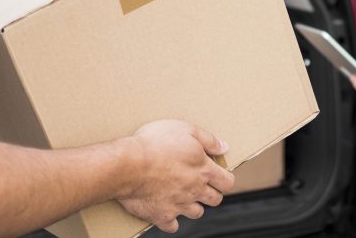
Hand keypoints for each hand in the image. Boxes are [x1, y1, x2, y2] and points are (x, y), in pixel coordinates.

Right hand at [117, 120, 234, 232]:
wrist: (128, 164)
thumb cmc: (155, 143)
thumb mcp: (186, 129)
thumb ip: (208, 139)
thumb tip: (224, 147)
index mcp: (204, 170)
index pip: (227, 182)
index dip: (225, 179)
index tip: (219, 175)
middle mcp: (195, 190)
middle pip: (215, 200)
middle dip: (211, 192)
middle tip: (201, 184)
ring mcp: (179, 205)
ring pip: (196, 213)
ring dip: (193, 205)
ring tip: (184, 195)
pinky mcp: (161, 215)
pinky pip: (172, 225)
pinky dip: (171, 219)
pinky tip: (166, 209)